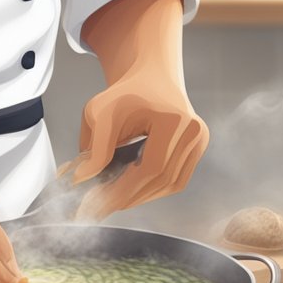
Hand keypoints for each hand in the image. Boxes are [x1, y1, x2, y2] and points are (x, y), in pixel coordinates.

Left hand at [73, 70, 208, 220]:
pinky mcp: (198, 147)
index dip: (124, 191)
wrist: (151, 75)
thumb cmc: (126, 91)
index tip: (98, 204)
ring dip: (141, 196)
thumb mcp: (101, 113)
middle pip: (161, 179)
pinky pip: (177, 179)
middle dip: (129, 197)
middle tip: (100, 206)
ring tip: (114, 199)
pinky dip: (154, 189)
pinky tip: (134, 189)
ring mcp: (199, 140)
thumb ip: (94, 149)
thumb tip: (82, 180)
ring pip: (170, 184)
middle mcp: (193, 131)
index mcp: (173, 119)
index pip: (150, 167)